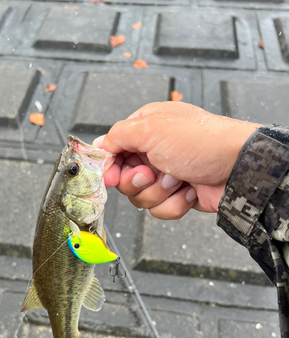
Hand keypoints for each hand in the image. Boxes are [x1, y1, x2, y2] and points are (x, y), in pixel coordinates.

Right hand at [93, 102, 260, 218]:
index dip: (110, 166)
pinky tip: (189, 190)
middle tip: (153, 173)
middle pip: (124, 178)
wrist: (238, 169)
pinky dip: (174, 204)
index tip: (111, 176)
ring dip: (159, 192)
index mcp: (146, 128)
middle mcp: (154, 151)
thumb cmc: (202, 142)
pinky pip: (160, 209)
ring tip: (178, 179)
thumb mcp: (152, 128)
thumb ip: (118, 135)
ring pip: (140, 197)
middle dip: (138, 181)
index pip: (113, 150)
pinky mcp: (177, 195)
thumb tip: (100, 144)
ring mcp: (166, 174)